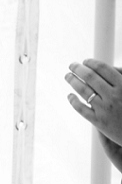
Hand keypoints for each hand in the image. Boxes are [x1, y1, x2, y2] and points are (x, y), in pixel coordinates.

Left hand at [66, 58, 121, 172]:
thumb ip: (121, 77)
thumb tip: (107, 68)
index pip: (102, 68)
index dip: (91, 62)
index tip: (85, 61)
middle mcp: (113, 96)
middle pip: (89, 77)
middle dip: (78, 68)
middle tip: (72, 65)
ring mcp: (105, 109)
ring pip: (83, 91)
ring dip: (72, 80)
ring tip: (68, 76)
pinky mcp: (99, 122)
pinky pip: (81, 109)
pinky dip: (73, 101)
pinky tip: (70, 96)